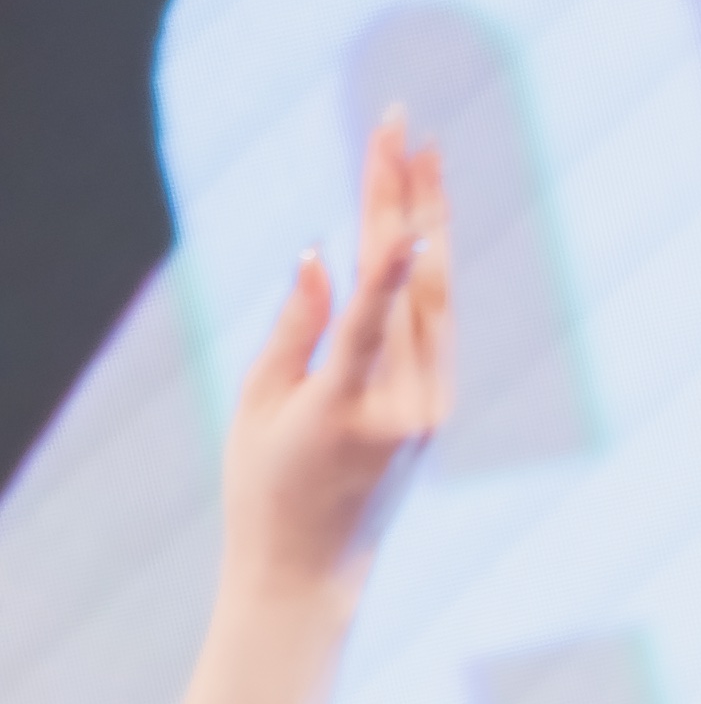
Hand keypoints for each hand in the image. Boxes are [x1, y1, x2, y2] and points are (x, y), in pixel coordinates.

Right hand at [219, 110, 451, 607]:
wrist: (311, 577)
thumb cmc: (267, 488)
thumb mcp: (262, 401)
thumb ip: (296, 325)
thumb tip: (322, 254)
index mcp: (349, 402)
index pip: (378, 294)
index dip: (388, 214)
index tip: (397, 154)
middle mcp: (405, 405)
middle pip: (413, 280)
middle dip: (408, 196)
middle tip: (407, 126)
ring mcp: (429, 411)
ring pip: (436, 300)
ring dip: (429, 224)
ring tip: (426, 159)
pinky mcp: (435, 415)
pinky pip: (436, 329)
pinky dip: (430, 274)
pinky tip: (426, 228)